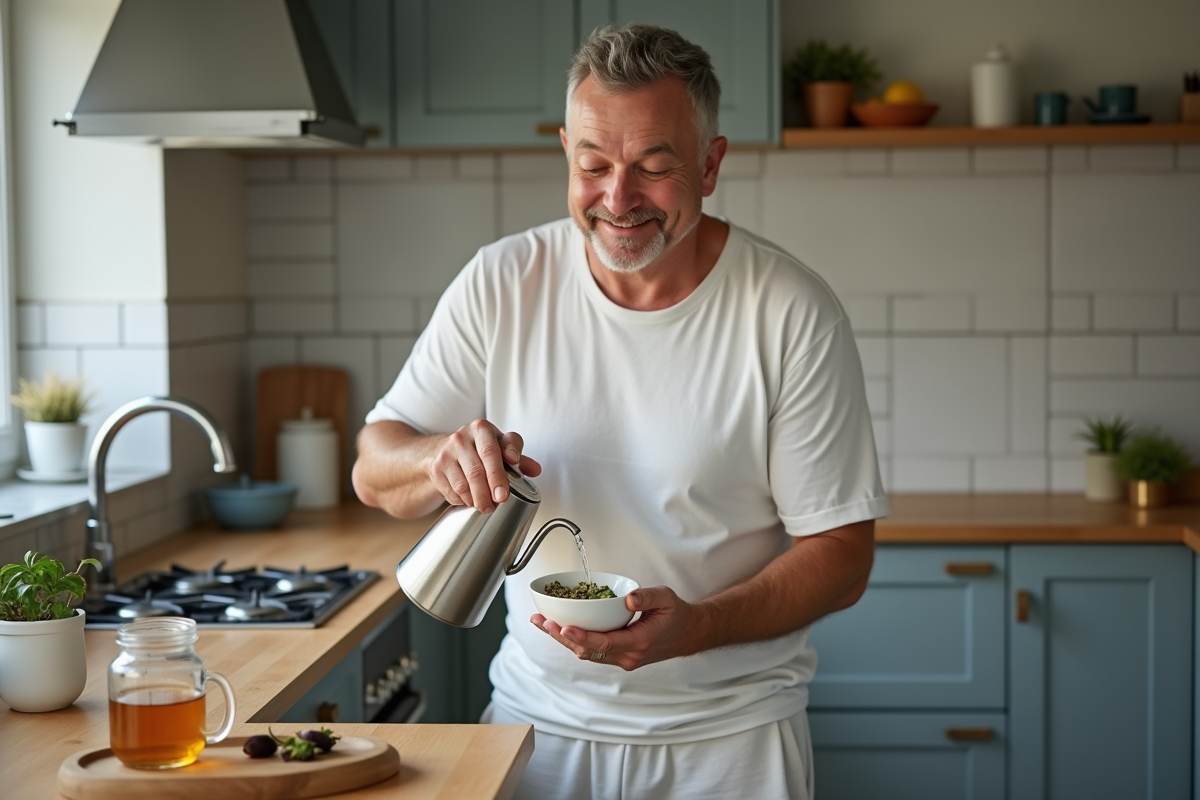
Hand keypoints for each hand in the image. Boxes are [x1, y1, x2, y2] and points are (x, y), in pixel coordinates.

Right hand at [429, 420, 540, 512]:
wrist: (445, 449)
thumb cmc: (479, 448)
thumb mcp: (500, 446)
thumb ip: (519, 457)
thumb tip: (535, 469)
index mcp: (482, 429)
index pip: (492, 451)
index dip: (499, 472)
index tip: (504, 489)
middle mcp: (462, 437)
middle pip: (477, 471)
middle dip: (489, 491)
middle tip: (498, 503)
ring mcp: (447, 453)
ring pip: (463, 484)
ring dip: (477, 500)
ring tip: (486, 506)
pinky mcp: (437, 468)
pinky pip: (452, 491)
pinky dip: (463, 500)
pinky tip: (470, 500)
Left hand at [530, 585, 703, 670]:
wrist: (687, 634)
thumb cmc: (676, 615)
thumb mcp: (667, 598)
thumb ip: (648, 597)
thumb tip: (628, 598)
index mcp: (639, 642)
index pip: (605, 643)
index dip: (582, 636)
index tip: (564, 627)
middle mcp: (628, 656)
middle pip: (588, 651)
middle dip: (562, 637)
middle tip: (542, 622)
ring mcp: (622, 659)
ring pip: (587, 653)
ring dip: (563, 640)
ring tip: (542, 623)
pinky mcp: (618, 657)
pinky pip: (592, 652)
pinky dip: (574, 641)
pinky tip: (559, 628)